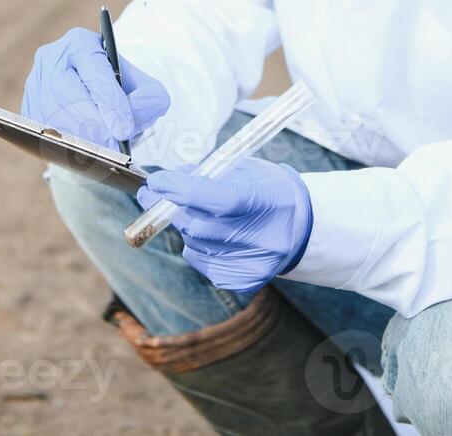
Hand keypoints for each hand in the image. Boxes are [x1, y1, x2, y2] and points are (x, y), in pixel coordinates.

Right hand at [20, 27, 169, 149]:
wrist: (95, 99)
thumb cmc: (120, 92)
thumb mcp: (143, 89)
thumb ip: (150, 98)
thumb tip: (133, 115)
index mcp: (81, 43)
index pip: (95, 73)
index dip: (110, 103)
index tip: (124, 130)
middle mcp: (52, 58)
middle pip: (68, 94)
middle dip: (92, 125)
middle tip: (112, 149)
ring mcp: (35, 83)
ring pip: (51, 114)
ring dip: (76, 139)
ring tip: (100, 156)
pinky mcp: (28, 107)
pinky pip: (40, 130)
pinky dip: (61, 146)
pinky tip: (79, 155)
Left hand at [136, 157, 313, 292]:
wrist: (297, 226)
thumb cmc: (266, 191)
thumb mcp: (245, 169)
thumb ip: (207, 174)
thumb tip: (168, 180)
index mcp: (268, 202)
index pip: (219, 199)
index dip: (182, 190)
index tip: (157, 181)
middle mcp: (265, 239)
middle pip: (199, 227)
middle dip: (170, 208)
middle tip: (154, 194)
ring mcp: (254, 265)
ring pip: (194, 245)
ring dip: (185, 225)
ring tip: (198, 212)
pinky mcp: (243, 281)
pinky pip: (200, 261)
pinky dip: (195, 245)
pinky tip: (212, 234)